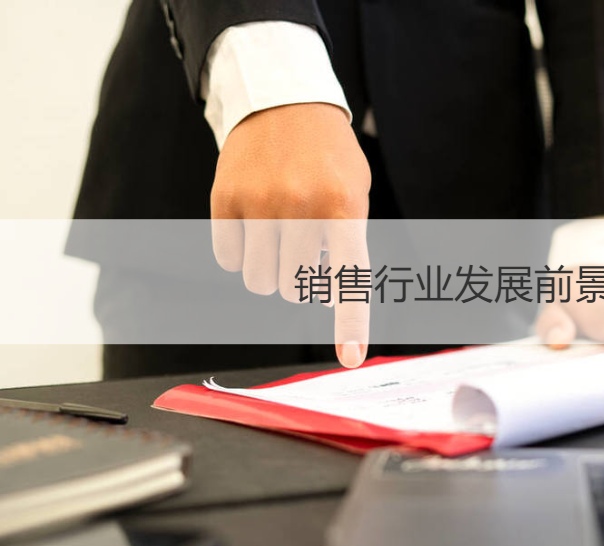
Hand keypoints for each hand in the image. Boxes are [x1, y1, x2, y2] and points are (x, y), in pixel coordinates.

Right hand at [210, 103, 370, 366]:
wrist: (283, 102)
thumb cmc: (327, 158)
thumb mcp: (353, 191)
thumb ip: (345, 242)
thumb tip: (324, 297)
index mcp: (343, 206)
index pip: (348, 276)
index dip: (350, 322)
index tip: (351, 358)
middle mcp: (301, 206)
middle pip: (292, 288)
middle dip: (298, 280)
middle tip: (303, 248)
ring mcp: (259, 203)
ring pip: (258, 282)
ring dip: (269, 272)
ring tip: (279, 237)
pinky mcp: (224, 199)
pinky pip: (228, 260)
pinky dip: (240, 253)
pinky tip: (252, 223)